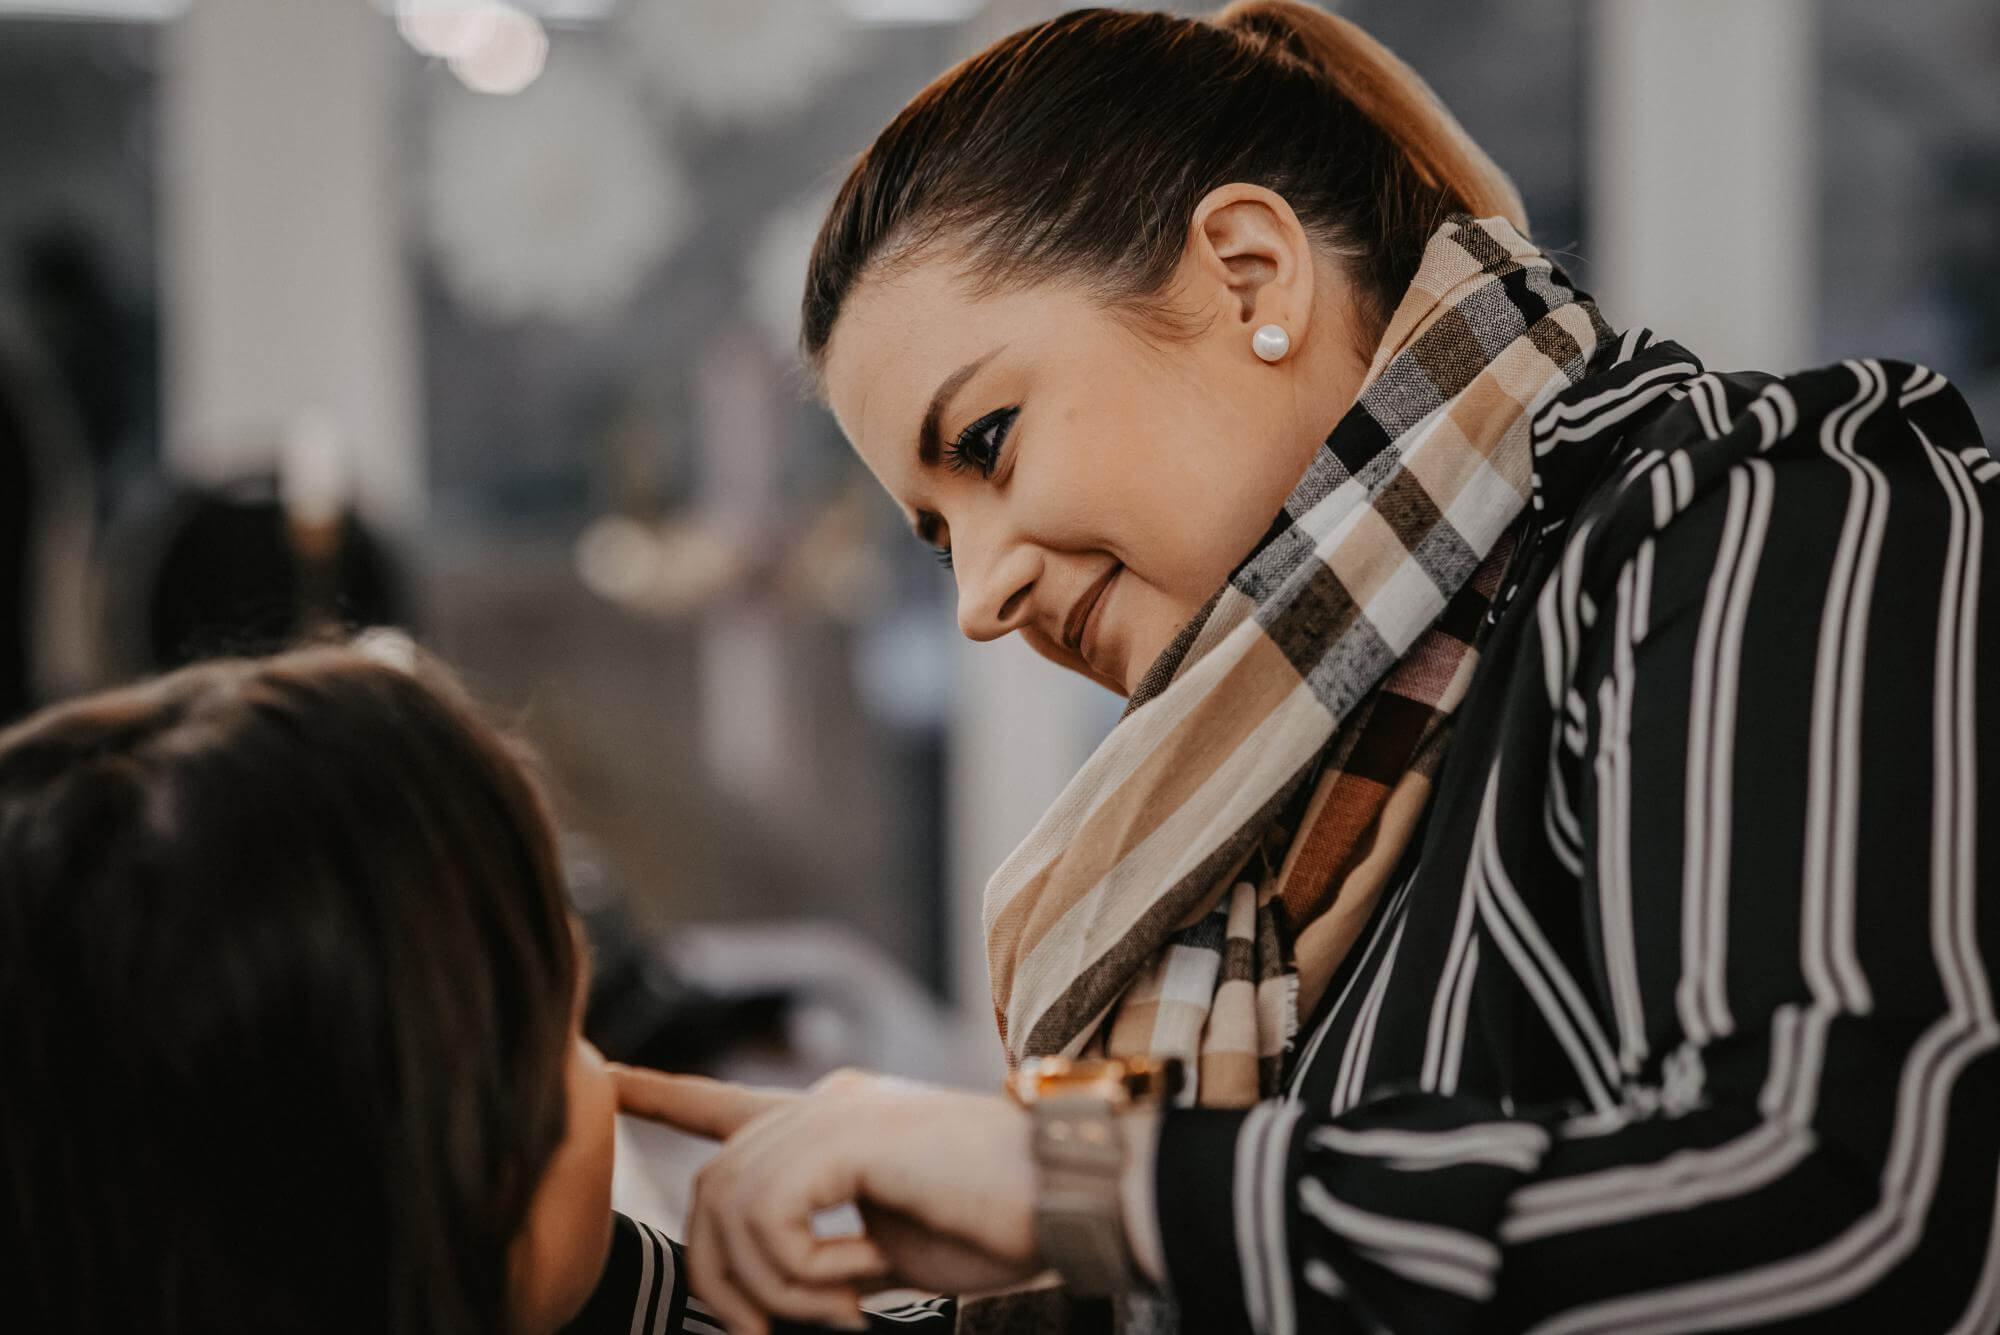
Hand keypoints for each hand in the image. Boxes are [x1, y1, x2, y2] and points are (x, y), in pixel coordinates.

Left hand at [613, 1065, 1041, 1333]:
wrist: (1067, 1197)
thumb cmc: (998, 1225)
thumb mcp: (890, 1245)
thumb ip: (825, 1247)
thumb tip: (768, 1287)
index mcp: (836, 1118)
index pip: (728, 1104)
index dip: (665, 1097)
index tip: (610, 1081)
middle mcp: (826, 1101)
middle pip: (714, 1188)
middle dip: (724, 1278)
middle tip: (778, 1334)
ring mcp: (836, 1111)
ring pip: (733, 1208)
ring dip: (776, 1287)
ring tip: (840, 1312)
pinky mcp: (850, 1134)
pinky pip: (775, 1220)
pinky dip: (807, 1274)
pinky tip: (860, 1283)